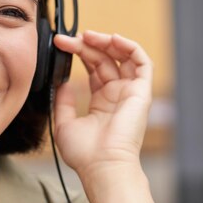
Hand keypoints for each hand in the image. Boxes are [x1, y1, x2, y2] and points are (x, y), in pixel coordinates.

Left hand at [52, 30, 152, 178]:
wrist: (102, 166)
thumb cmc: (85, 154)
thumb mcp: (64, 123)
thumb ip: (64, 101)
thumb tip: (63, 83)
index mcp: (101, 102)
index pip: (93, 69)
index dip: (79, 53)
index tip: (61, 45)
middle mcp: (117, 95)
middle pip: (104, 60)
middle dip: (86, 45)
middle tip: (67, 38)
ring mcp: (130, 92)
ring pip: (123, 57)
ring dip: (106, 42)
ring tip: (87, 36)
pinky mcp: (141, 92)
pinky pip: (142, 62)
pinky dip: (130, 47)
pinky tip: (112, 39)